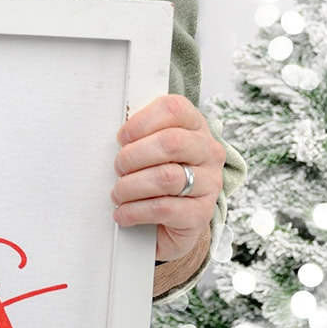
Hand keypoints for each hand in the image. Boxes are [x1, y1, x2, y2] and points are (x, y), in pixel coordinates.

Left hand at [111, 93, 225, 263]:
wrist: (175, 218)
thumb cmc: (157, 174)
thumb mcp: (151, 147)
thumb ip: (139, 135)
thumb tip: (117, 137)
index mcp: (195, 127)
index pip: (174, 109)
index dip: (141, 122)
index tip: (122, 138)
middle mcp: (208, 152)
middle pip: (171, 143)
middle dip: (133, 156)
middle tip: (118, 168)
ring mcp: (209, 183)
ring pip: (166, 178)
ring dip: (131, 186)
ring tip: (118, 193)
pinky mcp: (201, 213)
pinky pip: (164, 209)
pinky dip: (135, 211)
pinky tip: (124, 213)